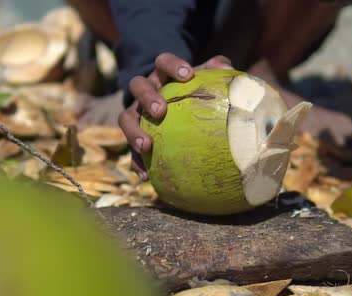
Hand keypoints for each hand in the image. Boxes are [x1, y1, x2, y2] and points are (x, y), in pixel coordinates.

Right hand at [118, 53, 233, 180]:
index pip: (163, 62)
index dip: (172, 65)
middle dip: (147, 97)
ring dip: (133, 131)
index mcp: (161, 74)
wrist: (171, 106)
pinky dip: (136, 163)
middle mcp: (144, 91)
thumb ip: (214, 71)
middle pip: (138, 86)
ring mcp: (135, 113)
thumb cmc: (192, 92)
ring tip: (146, 146)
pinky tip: (146, 177)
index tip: (187, 75)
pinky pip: (130, 150)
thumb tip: (226, 66)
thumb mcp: (202, 79)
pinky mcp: (133, 135)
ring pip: (125, 117)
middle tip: (160, 111)